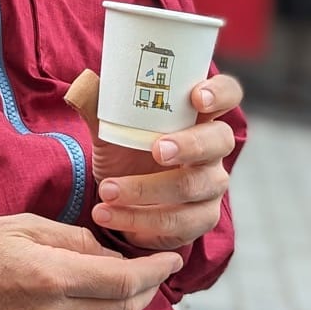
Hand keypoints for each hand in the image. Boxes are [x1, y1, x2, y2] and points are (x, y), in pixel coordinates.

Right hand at [0, 213, 180, 309]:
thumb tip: (113, 253)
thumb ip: (76, 240)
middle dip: (150, 288)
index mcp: (51, 278)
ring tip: (137, 280)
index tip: (172, 256)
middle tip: (160, 266)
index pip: (123, 281)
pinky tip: (107, 298)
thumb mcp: (26, 225)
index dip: (155, 270)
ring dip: (131, 306)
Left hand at [66, 69, 240, 252]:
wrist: (118, 195)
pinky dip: (141, 221)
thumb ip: (99, 105)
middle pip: (219, 141)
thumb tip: (83, 85)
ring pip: (194, 187)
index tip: (197, 98)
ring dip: (148, 190)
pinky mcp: (199, 219)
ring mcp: (210, 185)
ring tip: (108, 191)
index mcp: (196, 115)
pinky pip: (180, 224)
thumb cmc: (124, 149)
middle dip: (189, 145)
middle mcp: (212, 149)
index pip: (227, 94)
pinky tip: (111, 216)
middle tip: (157, 150)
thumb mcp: (109, 125)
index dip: (220, 93)